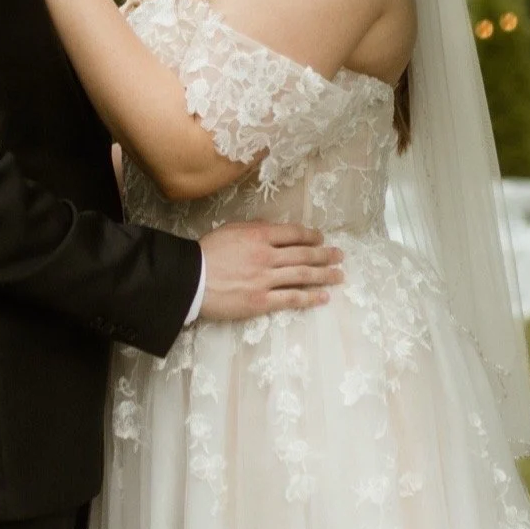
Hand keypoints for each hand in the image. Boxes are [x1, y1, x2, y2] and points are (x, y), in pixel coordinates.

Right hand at [197, 220, 342, 319]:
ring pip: (302, 276)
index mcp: (259, 236)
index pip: (293, 234)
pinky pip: (291, 299)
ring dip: (324, 275)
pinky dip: (309, 297)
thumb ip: (253, 227)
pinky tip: (323, 297)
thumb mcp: (230, 230)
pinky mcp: (261, 301)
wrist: (190, 279)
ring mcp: (265, 280)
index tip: (321, 239)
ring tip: (339, 275)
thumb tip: (271, 226)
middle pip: (303, 254)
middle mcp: (267, 256)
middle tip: (339, 255)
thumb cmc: (206, 253)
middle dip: (325, 255)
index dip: (311, 236)